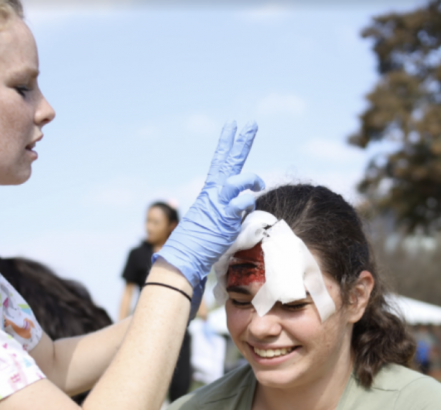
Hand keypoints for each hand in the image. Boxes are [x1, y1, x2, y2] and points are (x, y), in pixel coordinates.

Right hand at [155, 121, 264, 286]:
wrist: (183, 255)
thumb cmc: (199, 242)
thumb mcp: (216, 221)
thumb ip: (230, 210)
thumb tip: (244, 208)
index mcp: (211, 192)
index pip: (220, 162)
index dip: (227, 143)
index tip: (232, 125)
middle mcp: (214, 193)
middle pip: (229, 161)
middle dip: (241, 142)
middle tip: (251, 123)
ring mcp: (218, 204)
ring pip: (236, 180)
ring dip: (250, 180)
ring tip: (258, 184)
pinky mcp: (224, 217)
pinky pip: (240, 202)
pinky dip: (247, 200)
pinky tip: (251, 199)